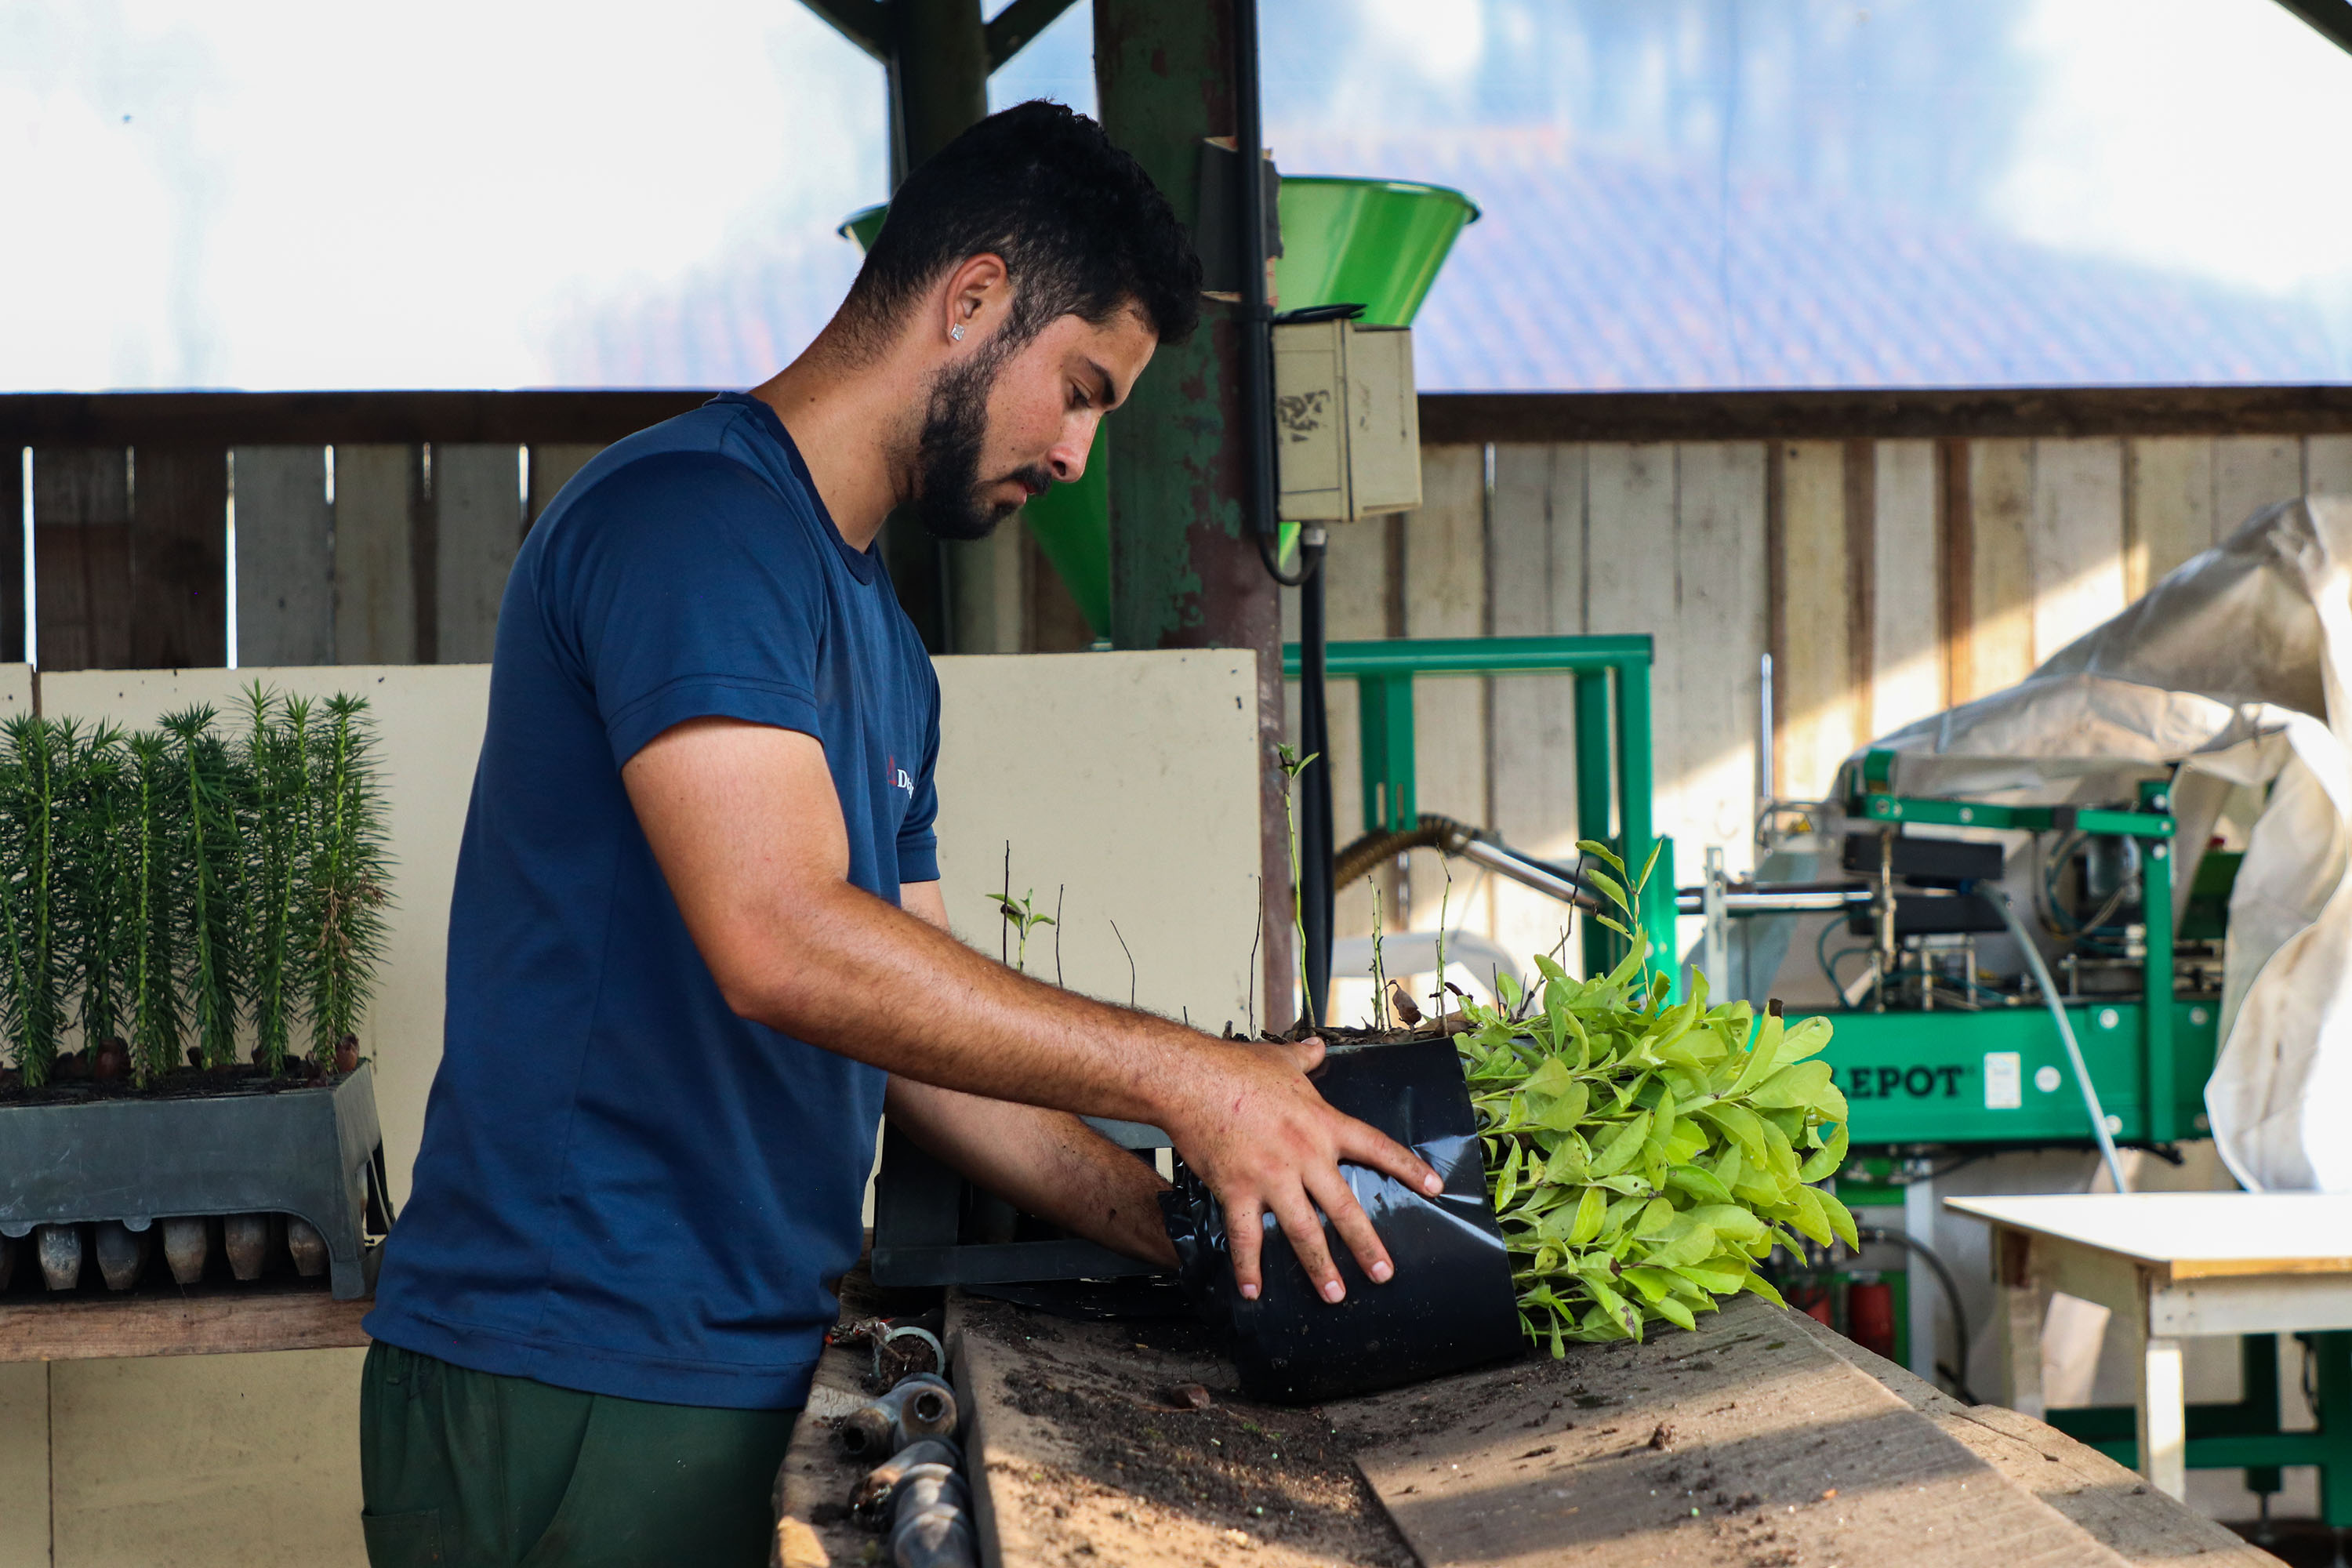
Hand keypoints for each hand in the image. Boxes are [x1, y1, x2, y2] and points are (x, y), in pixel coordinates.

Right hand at [1160, 1036, 1441, 1304]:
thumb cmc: (1235, 1068)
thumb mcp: (1280, 1059)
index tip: (1433, 1187)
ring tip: (1334, 1294)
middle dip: (1366, 1245)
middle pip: (1344, 1207)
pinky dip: (1248, 1267)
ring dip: (1319, 1266)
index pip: (1376, 1147)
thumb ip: (1305, 1058)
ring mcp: (1272, 1177)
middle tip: (1383, 1274)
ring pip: (1303, 1231)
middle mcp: (1304, 1155)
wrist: (1192, 1079)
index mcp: (1322, 1123)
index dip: (1407, 1167)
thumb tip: (1316, 1047)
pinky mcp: (1238, 1190)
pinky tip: (1253, 1292)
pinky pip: (1246, 1237)